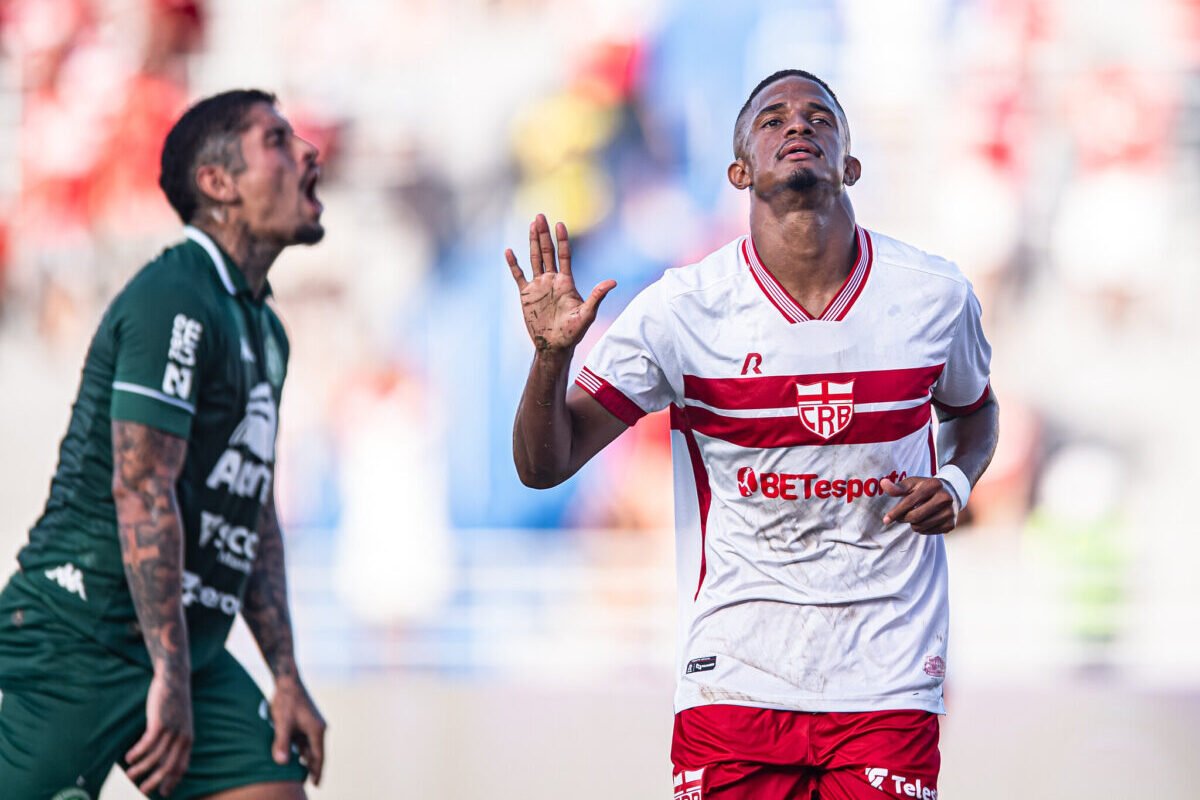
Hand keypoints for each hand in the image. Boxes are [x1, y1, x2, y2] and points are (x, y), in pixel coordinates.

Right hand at [126, 668, 193, 796]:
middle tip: (142, 791)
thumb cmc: (174, 704)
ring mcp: (172, 730)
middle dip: (154, 781)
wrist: (175, 679)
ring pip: (155, 757)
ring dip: (140, 769)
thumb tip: (163, 760)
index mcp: (188, 739)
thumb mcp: (179, 724)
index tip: (162, 793)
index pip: (181, 767)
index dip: (172, 781)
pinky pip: (147, 743)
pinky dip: (137, 753)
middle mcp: (182, 737)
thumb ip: (173, 741)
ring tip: (128, 776)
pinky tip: (128, 758)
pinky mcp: (160, 722)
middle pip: (168, 767)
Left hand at [270, 676, 326, 785]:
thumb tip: (282, 762)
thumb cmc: (286, 700)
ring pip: (309, 746)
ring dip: (304, 758)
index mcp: (317, 729)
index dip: (317, 771)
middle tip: (308, 782)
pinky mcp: (306, 721)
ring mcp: (312, 724)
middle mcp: (318, 728)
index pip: (319, 756)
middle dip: (311, 767)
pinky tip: (294, 756)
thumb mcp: (282, 723)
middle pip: (316, 753)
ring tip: (300, 773)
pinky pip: (304, 739)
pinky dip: (300, 749)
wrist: (287, 680)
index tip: (316, 784)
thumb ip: (282, 743)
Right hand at [505, 214, 615, 352]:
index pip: (564, 255)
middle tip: (540, 216)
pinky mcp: (526, 295)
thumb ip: (597, 296)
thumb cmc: (573, 332)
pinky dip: (514, 264)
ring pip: (534, 259)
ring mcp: (539, 286)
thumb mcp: (587, 314)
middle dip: (544, 234)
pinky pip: (518, 276)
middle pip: (547, 252)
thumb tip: (613, 281)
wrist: (554, 346)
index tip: (560, 224)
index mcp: (566, 282)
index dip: (562, 239)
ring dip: (532, 242)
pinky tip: (509, 251)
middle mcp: (552, 280)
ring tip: (531, 224)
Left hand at [880, 476, 958, 533]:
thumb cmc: (925, 488)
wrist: (950, 493)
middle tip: (900, 517)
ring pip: (921, 526)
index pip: (910, 501)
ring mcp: (950, 512)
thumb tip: (883, 483)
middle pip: (915, 516)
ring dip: (912, 524)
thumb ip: (898, 487)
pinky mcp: (951, 524)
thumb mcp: (913, 484)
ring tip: (913, 517)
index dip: (896, 512)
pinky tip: (924, 520)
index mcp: (933, 485)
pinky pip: (929, 532)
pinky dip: (922, 529)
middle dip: (903, 518)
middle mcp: (945, 498)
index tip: (886, 520)